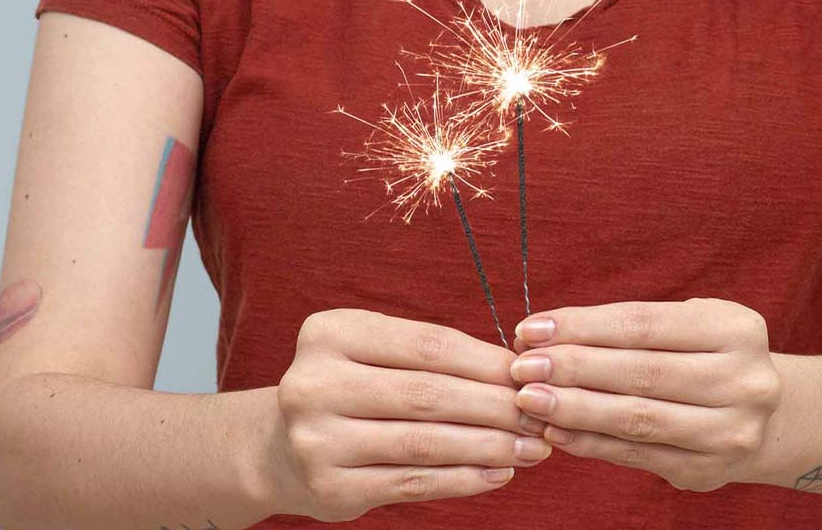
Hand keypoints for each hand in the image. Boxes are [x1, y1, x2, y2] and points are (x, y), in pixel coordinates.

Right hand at [270, 309, 550, 521]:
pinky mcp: (330, 488)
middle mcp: (313, 384)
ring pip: (424, 443)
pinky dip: (463, 479)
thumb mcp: (375, 352)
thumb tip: (519, 371)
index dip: (486, 361)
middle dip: (496, 407)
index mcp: (329, 334)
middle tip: (541, 416)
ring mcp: (317, 440)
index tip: (531, 374)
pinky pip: (413, 483)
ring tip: (531, 448)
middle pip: (428, 395)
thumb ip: (433, 355)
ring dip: (489, 447)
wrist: (280, 447)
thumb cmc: (351, 388)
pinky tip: (498, 473)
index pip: (427, 346)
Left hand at [510, 298, 779, 491]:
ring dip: (575, 409)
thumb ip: (623, 328)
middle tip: (522, 367)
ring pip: (637, 418)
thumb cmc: (703, 358)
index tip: (532, 329)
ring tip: (529, 400)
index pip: (644, 324)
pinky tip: (555, 430)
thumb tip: (541, 335)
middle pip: (641, 372)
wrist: (764, 418)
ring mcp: (729, 431)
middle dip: (572, 368)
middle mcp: (743, 381)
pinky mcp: (705, 471)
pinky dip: (589, 442)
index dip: (583, 327)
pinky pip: (635, 455)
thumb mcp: (684, 326)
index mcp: (737, 329)